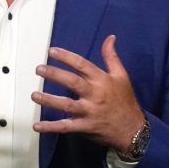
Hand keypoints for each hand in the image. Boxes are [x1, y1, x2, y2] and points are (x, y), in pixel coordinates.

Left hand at [31, 35, 145, 152]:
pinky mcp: (85, 127)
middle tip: (39, 69)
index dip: (66, 57)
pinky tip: (37, 126)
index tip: (52, 51)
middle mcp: (95, 95)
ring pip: (67, 105)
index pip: (82, 65)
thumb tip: (110, 38)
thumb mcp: (121, 76)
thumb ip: (111, 57)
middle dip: (54, 74)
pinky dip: (51, 127)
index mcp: (101, 80)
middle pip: (72, 82)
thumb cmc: (125, 101)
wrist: (133, 129)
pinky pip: (66, 127)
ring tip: (34, 95)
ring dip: (49, 100)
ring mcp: (89, 112)